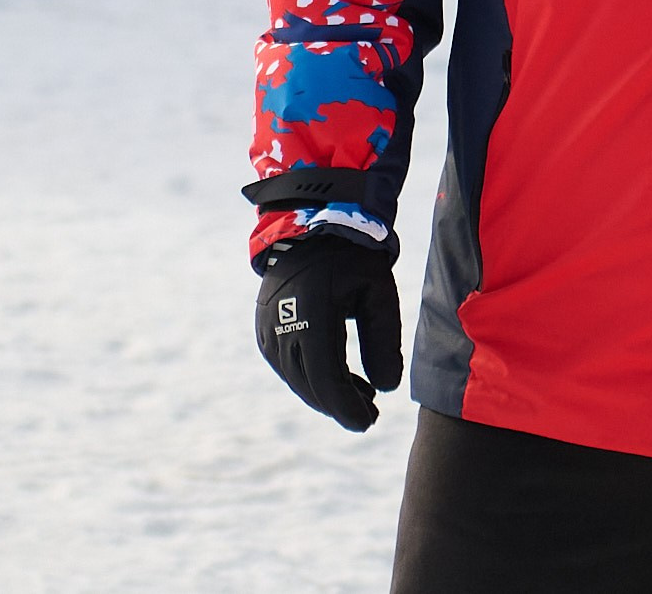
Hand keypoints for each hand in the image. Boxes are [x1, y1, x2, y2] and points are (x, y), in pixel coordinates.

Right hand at [255, 234, 402, 431]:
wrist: (311, 229)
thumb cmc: (353, 259)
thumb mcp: (378, 292)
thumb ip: (384, 339)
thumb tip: (386, 388)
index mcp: (312, 314)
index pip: (326, 379)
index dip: (346, 407)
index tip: (368, 422)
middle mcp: (282, 325)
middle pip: (310, 385)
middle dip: (340, 406)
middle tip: (369, 415)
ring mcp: (268, 329)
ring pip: (296, 379)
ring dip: (326, 394)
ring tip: (361, 395)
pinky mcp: (264, 330)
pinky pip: (286, 366)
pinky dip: (311, 379)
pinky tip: (338, 379)